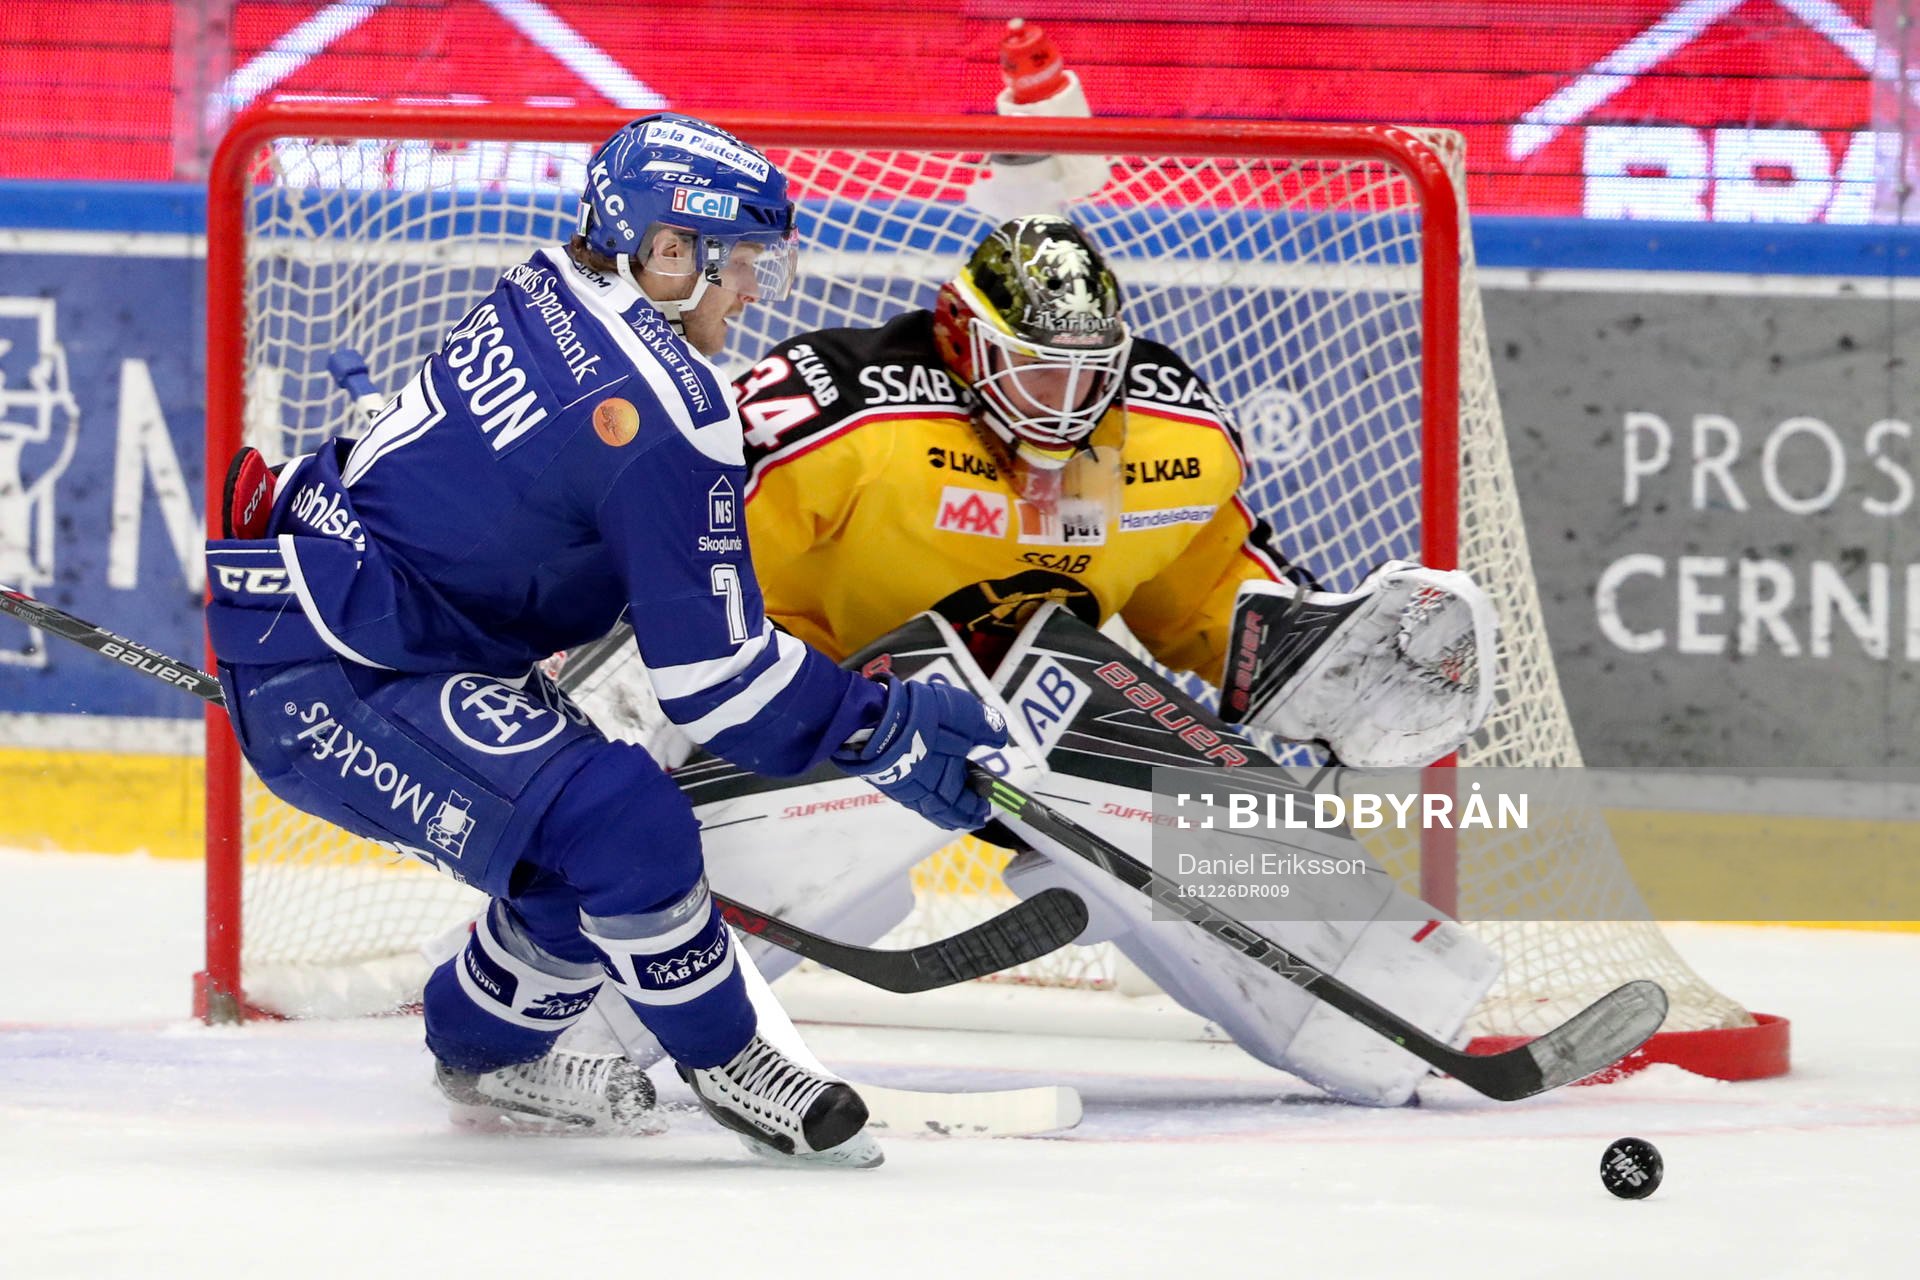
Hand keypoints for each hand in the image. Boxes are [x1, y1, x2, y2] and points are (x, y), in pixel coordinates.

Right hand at [833, 677, 1007, 829]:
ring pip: (925, 806)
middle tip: (969, 816)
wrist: (878, 719)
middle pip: (944, 813)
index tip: (984, 809)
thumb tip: (1000, 738)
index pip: (966, 807)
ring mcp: (902, 788)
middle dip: (959, 815)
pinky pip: (910, 794)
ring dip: (940, 808)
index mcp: (948, 785)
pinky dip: (922, 795)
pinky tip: (923, 784)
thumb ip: (989, 728)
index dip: (977, 809)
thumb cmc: (928, 721)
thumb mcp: (969, 716)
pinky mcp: (886, 778)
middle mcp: (924, 794)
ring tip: (948, 803)